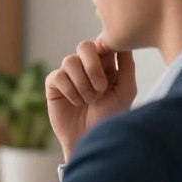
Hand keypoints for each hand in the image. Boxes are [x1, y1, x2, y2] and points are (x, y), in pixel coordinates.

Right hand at [45, 38, 135, 160]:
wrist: (90, 138)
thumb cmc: (110, 116)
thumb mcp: (126, 91)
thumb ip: (127, 66)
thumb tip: (124, 44)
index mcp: (105, 65)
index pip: (103, 44)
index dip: (105, 49)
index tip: (110, 64)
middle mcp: (86, 67)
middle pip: (84, 46)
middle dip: (93, 66)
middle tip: (101, 87)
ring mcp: (69, 74)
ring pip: (70, 61)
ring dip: (82, 83)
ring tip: (89, 100)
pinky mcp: (54, 84)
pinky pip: (58, 76)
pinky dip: (70, 90)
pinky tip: (76, 102)